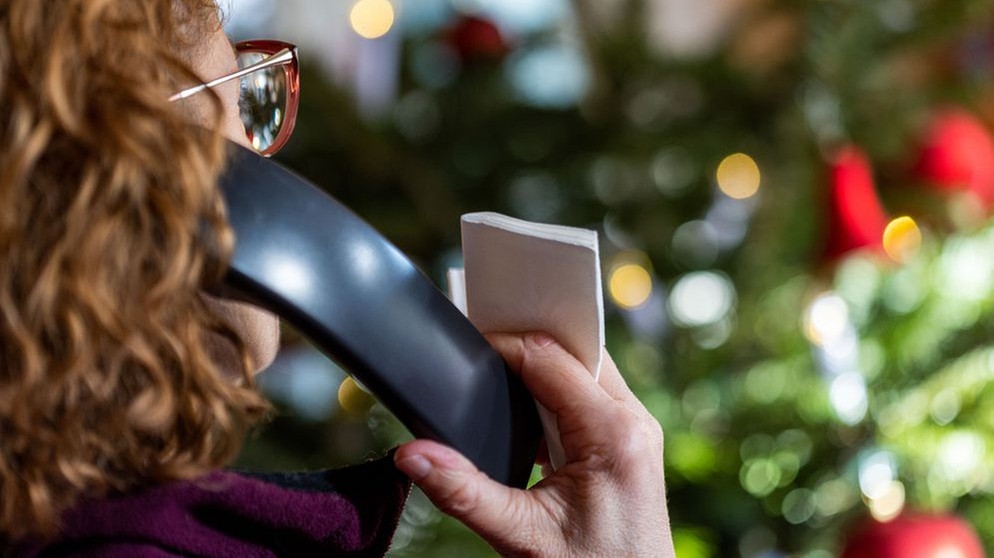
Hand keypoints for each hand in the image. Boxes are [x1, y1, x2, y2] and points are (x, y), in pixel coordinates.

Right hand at [394, 333, 674, 556]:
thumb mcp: (521, 534)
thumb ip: (463, 491)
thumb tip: (412, 454)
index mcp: (613, 433)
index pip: (551, 359)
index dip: (504, 344)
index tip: (467, 344)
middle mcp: (634, 422)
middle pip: (574, 353)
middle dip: (526, 349)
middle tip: (481, 359)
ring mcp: (637, 431)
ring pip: (585, 370)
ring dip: (543, 372)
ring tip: (500, 386)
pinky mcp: (629, 443)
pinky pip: (591, 396)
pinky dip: (557, 396)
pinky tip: (528, 420)